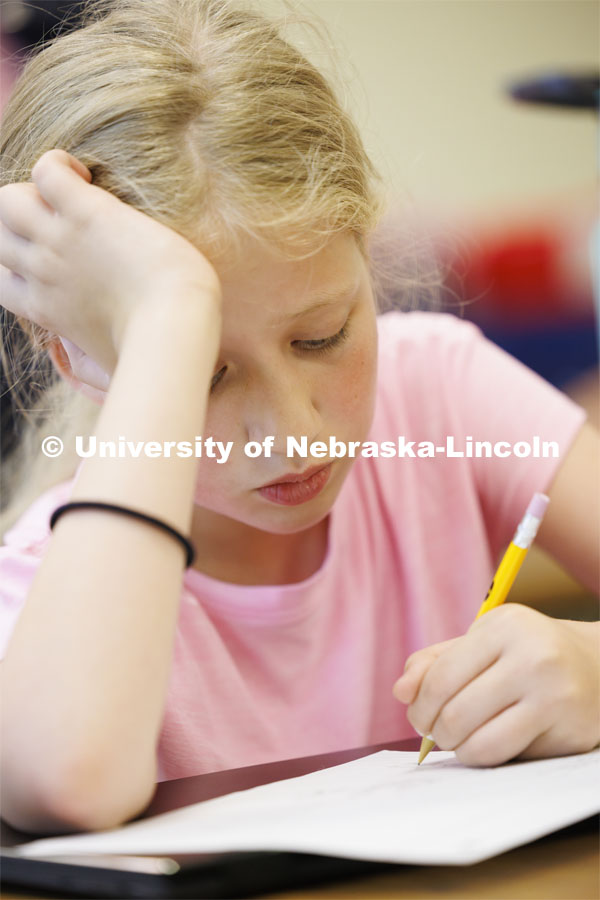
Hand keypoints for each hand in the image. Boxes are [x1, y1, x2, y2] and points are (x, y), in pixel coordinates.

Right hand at [0, 150, 220, 374]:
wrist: (175, 327)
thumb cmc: (154, 355)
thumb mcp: (109, 365)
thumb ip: (96, 362)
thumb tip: (108, 379)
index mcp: (44, 310)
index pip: (1, 281)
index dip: (16, 266)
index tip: (54, 262)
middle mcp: (41, 273)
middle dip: (23, 225)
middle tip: (67, 224)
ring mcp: (58, 241)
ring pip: (8, 199)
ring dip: (33, 191)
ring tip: (75, 196)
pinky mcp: (86, 212)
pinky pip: (47, 169)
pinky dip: (59, 163)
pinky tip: (88, 177)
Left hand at [393, 604, 599, 765]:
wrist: (596, 664)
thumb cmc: (526, 652)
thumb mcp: (481, 642)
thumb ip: (435, 662)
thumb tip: (401, 691)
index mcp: (504, 626)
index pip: (440, 677)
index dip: (420, 706)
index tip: (418, 717)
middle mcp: (533, 657)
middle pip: (455, 713)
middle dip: (434, 732)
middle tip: (436, 733)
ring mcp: (555, 695)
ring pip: (480, 743)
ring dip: (459, 750)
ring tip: (459, 741)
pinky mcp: (570, 731)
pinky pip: (508, 757)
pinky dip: (486, 758)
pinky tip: (488, 744)